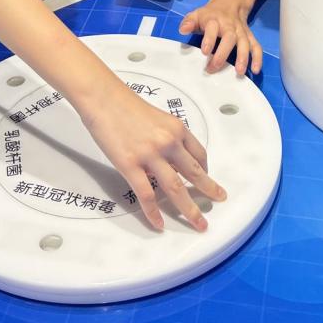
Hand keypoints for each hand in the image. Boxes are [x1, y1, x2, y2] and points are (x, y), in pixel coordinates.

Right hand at [81, 85, 226, 231]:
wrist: (103, 98)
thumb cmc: (125, 104)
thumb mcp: (156, 118)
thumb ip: (166, 138)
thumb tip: (169, 161)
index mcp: (177, 129)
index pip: (199, 154)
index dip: (205, 170)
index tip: (207, 179)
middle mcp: (168, 143)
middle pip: (195, 174)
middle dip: (209, 191)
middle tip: (219, 201)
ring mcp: (150, 155)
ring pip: (176, 189)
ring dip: (190, 210)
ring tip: (199, 223)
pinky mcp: (130, 166)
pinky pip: (147, 196)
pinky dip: (154, 213)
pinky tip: (159, 223)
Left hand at [180, 0, 261, 75]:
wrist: (229, 4)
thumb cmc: (209, 15)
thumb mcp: (196, 14)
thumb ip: (189, 22)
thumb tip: (183, 30)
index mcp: (214, 20)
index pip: (212, 28)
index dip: (209, 39)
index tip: (204, 52)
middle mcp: (230, 26)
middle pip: (230, 37)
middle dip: (223, 53)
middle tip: (214, 67)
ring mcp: (241, 32)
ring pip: (245, 43)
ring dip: (243, 57)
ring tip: (239, 72)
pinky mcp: (249, 37)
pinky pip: (256, 46)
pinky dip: (257, 58)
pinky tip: (255, 70)